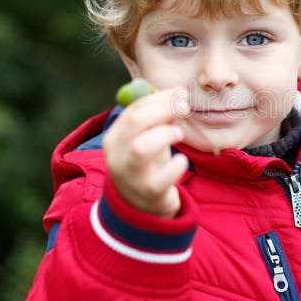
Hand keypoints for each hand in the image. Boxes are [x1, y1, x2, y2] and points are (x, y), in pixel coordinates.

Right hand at [103, 88, 188, 217]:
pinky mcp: (148, 193)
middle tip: (185, 107)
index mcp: (115, 137)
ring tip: (179, 134)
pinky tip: (181, 161)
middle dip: (164, 109)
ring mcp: (131, 175)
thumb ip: (157, 118)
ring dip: (166, 134)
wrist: (141, 206)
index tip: (180, 94)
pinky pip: (162, 177)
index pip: (133, 109)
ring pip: (142, 147)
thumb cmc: (148, 163)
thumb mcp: (147, 138)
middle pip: (136, 122)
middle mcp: (117, 154)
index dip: (160, 98)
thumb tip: (178, 96)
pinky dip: (176, 165)